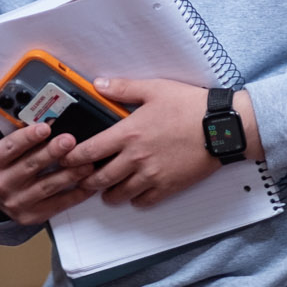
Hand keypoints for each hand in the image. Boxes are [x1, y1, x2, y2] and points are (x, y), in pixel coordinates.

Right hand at [0, 122, 93, 226]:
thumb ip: (15, 127)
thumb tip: (42, 111)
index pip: (10, 147)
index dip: (28, 137)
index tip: (45, 127)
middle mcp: (0, 184)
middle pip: (31, 166)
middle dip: (53, 152)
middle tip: (70, 140)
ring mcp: (15, 202)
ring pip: (47, 186)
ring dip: (70, 174)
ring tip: (87, 163)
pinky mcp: (30, 216)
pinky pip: (56, 205)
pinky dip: (75, 195)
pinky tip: (88, 184)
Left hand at [62, 78, 261, 208]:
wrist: (220, 127)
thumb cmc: (189, 106)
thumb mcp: (154, 88)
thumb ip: (123, 88)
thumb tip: (99, 84)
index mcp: (129, 133)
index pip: (90, 151)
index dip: (73, 158)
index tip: (66, 160)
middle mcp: (136, 158)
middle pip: (99, 178)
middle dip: (86, 181)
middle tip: (82, 178)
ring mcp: (152, 176)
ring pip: (119, 194)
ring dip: (108, 193)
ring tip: (106, 188)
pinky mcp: (167, 187)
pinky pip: (143, 201)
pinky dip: (134, 199)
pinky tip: (133, 192)